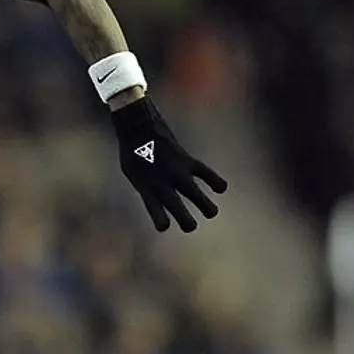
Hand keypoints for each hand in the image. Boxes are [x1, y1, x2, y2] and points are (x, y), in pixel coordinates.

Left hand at [111, 96, 226, 232]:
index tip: (164, 227)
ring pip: (194, 191)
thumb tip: (164, 200)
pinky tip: (221, 188)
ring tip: (211, 213)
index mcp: (145, 186)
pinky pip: (204, 172)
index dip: (160, 219)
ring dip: (205, 204)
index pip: (153, 207)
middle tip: (190, 227)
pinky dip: (214, 180)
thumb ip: (148, 188)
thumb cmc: (132, 153)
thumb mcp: (133, 174)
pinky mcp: (186, 160)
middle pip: (176, 205)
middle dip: (185, 219)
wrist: (139, 126)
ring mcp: (176, 170)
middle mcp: (161, 180)